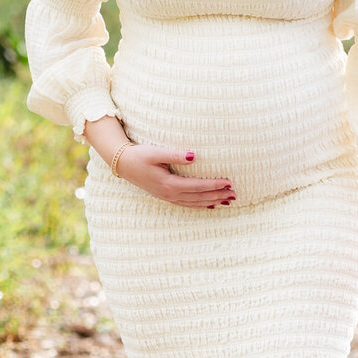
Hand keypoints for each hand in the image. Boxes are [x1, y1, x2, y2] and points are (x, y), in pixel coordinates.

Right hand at [114, 143, 235, 208]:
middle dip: (218, 196)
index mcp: (169, 184)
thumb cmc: (139, 155)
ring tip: (228, 200)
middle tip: (235, 194)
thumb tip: (193, 156)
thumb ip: (174, 154)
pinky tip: (210, 205)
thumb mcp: (155, 152)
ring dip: (212, 202)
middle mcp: (169, 193)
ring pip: (194, 203)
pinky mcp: (165, 196)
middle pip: (199, 197)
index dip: (214, 185)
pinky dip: (200, 205)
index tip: (229, 182)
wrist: (122, 164)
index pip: (198, 186)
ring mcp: (167, 197)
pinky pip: (187, 204)